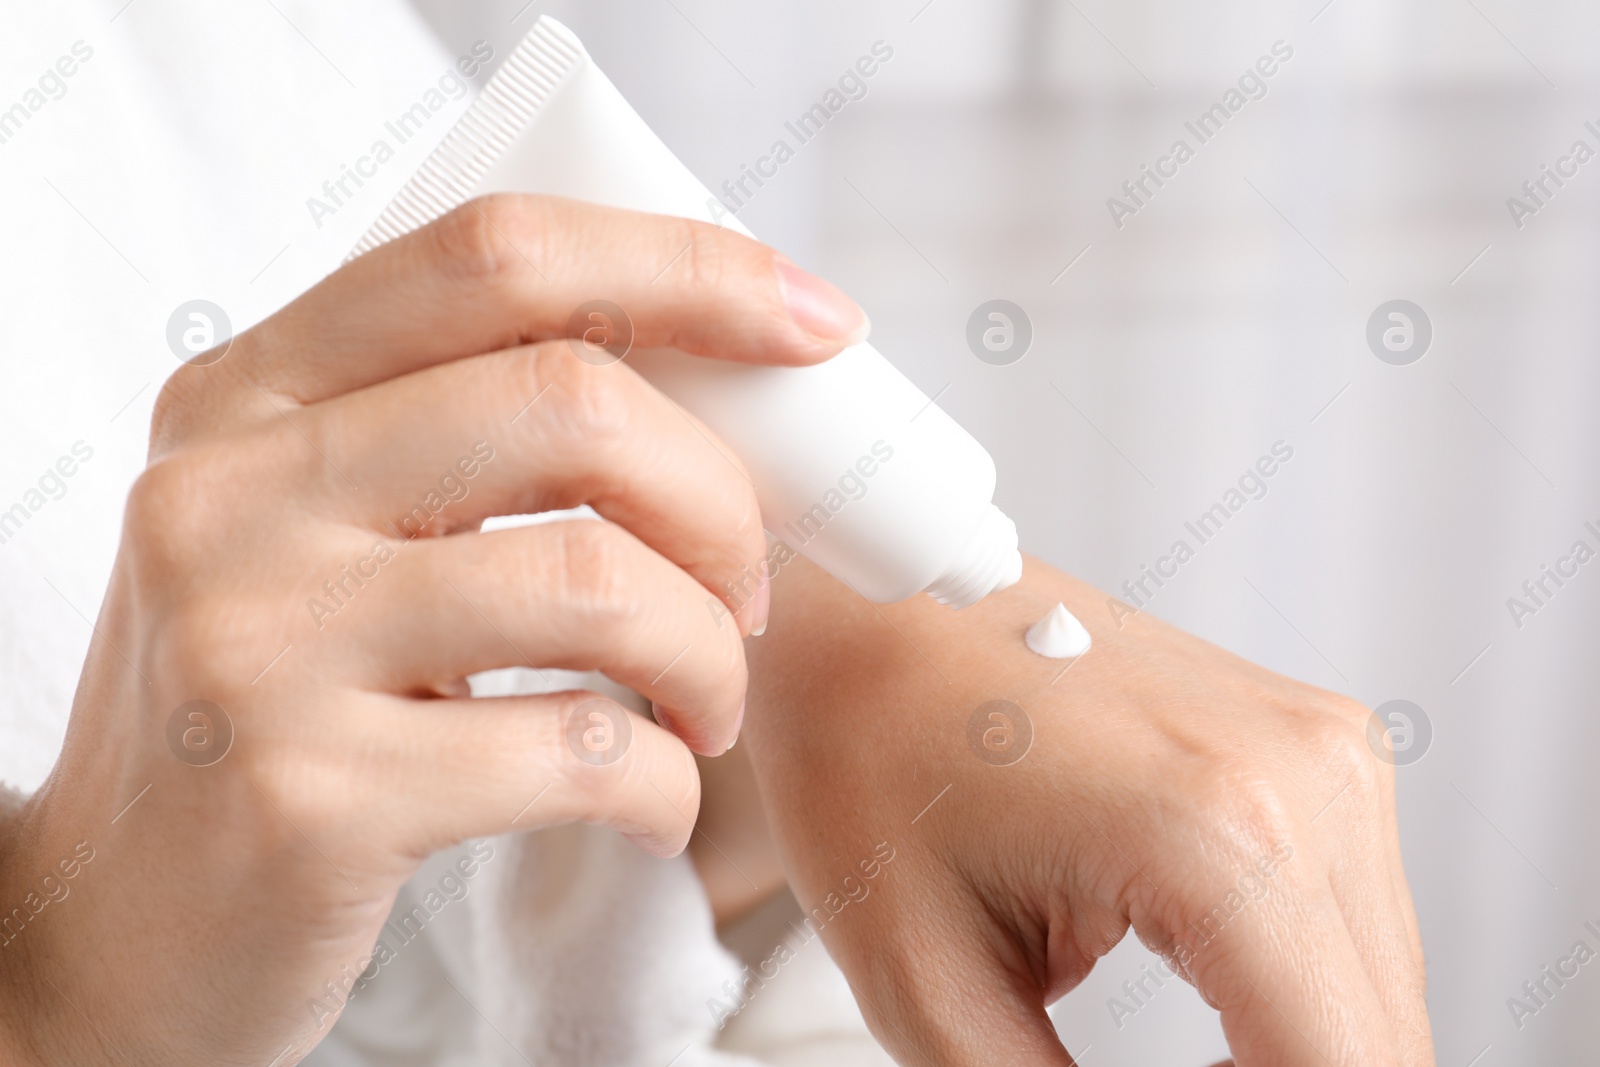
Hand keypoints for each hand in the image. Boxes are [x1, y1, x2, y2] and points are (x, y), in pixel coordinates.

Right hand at [0, 195, 864, 1064]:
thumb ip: (457, 438)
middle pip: (572, 403)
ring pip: (597, 579)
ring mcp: (259, 645)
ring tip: (706, 706)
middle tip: (751, 587)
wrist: (114, 919)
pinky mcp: (310, 799)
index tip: (816, 323)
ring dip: (711, 652)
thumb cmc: (274, 704)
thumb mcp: (319, 534)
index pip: (494, 260)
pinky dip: (668, 780)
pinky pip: (581, 751)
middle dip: (722, 500)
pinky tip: (652, 799)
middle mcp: (233, 495)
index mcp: (248, 394)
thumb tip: (718, 382)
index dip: (684, 268)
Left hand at [742, 555, 1432, 1065]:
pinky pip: (1353, 916)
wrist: (867, 604)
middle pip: (1380, 1040)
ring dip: (1298, 1050)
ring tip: (1186, 1061)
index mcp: (1218, 833)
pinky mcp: (1316, 743)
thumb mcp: (931, 983)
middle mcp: (1306, 776)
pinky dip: (1299, 990)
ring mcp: (1325, 746)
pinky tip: (1221, 1019)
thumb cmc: (864, 747)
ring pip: (1379, 987)